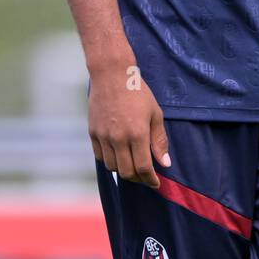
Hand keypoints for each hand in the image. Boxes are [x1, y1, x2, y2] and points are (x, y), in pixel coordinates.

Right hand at [88, 64, 170, 187]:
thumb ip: (159, 141)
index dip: (151, 180)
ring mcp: (103, 136)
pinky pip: (100, 156)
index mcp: (137, 133)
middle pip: (126, 172)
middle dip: (138, 178)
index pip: (144, 168)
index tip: (156, 183)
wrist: (111, 75)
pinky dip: (110, 160)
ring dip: (123, 170)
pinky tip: (119, 155)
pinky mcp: (93, 133)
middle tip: (145, 176)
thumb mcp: (155, 114)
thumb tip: (165, 164)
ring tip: (132, 164)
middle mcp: (118, 138)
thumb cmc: (137, 93)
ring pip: (112, 167)